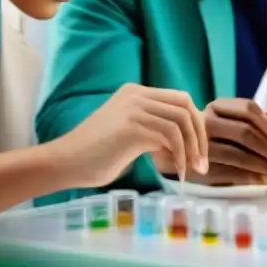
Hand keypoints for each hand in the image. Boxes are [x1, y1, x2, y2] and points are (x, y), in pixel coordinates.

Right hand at [56, 84, 207, 186]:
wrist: (65, 163)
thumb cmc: (94, 156)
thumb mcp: (129, 135)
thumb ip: (152, 131)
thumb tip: (183, 143)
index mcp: (135, 93)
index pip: (180, 99)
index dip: (195, 124)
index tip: (199, 151)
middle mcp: (136, 95)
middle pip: (186, 105)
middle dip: (199, 135)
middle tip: (201, 163)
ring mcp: (133, 108)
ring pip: (181, 121)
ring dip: (192, 149)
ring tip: (189, 172)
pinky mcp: (132, 127)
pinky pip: (170, 137)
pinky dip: (179, 156)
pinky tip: (175, 173)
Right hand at [156, 98, 266, 184]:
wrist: (167, 152)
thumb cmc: (207, 138)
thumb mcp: (225, 125)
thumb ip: (249, 129)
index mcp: (217, 107)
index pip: (248, 109)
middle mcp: (206, 121)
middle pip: (244, 132)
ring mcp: (200, 144)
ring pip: (238, 154)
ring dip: (264, 167)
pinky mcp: (198, 167)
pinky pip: (229, 172)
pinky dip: (251, 177)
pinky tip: (263, 181)